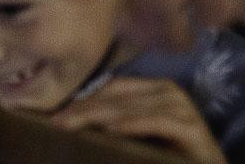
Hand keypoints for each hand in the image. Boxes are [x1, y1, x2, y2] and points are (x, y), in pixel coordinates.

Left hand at [51, 78, 224, 163]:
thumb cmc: (170, 156)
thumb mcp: (138, 138)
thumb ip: (114, 126)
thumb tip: (71, 122)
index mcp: (153, 89)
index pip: (109, 88)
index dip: (81, 100)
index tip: (53, 114)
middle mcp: (167, 91)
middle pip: (115, 98)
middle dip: (82, 110)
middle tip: (55, 122)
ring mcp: (181, 107)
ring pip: (130, 108)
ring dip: (98, 117)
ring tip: (71, 126)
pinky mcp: (191, 127)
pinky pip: (156, 122)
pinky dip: (132, 125)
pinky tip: (110, 131)